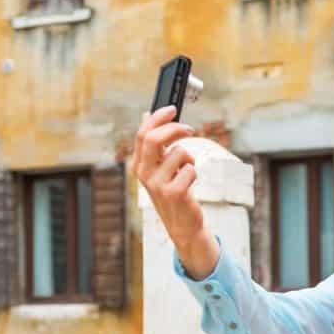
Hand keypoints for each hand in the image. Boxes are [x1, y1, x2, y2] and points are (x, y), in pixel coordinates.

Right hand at [129, 106, 218, 277]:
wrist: (182, 224)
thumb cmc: (173, 191)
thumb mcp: (159, 167)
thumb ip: (154, 144)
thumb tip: (146, 114)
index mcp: (139, 165)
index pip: (142, 134)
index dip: (157, 117)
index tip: (172, 109)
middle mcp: (144, 174)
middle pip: (153, 138)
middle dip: (174, 128)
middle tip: (189, 129)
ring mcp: (157, 184)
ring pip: (179, 152)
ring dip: (190, 158)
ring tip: (187, 170)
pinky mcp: (173, 193)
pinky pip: (190, 169)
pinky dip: (194, 173)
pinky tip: (189, 184)